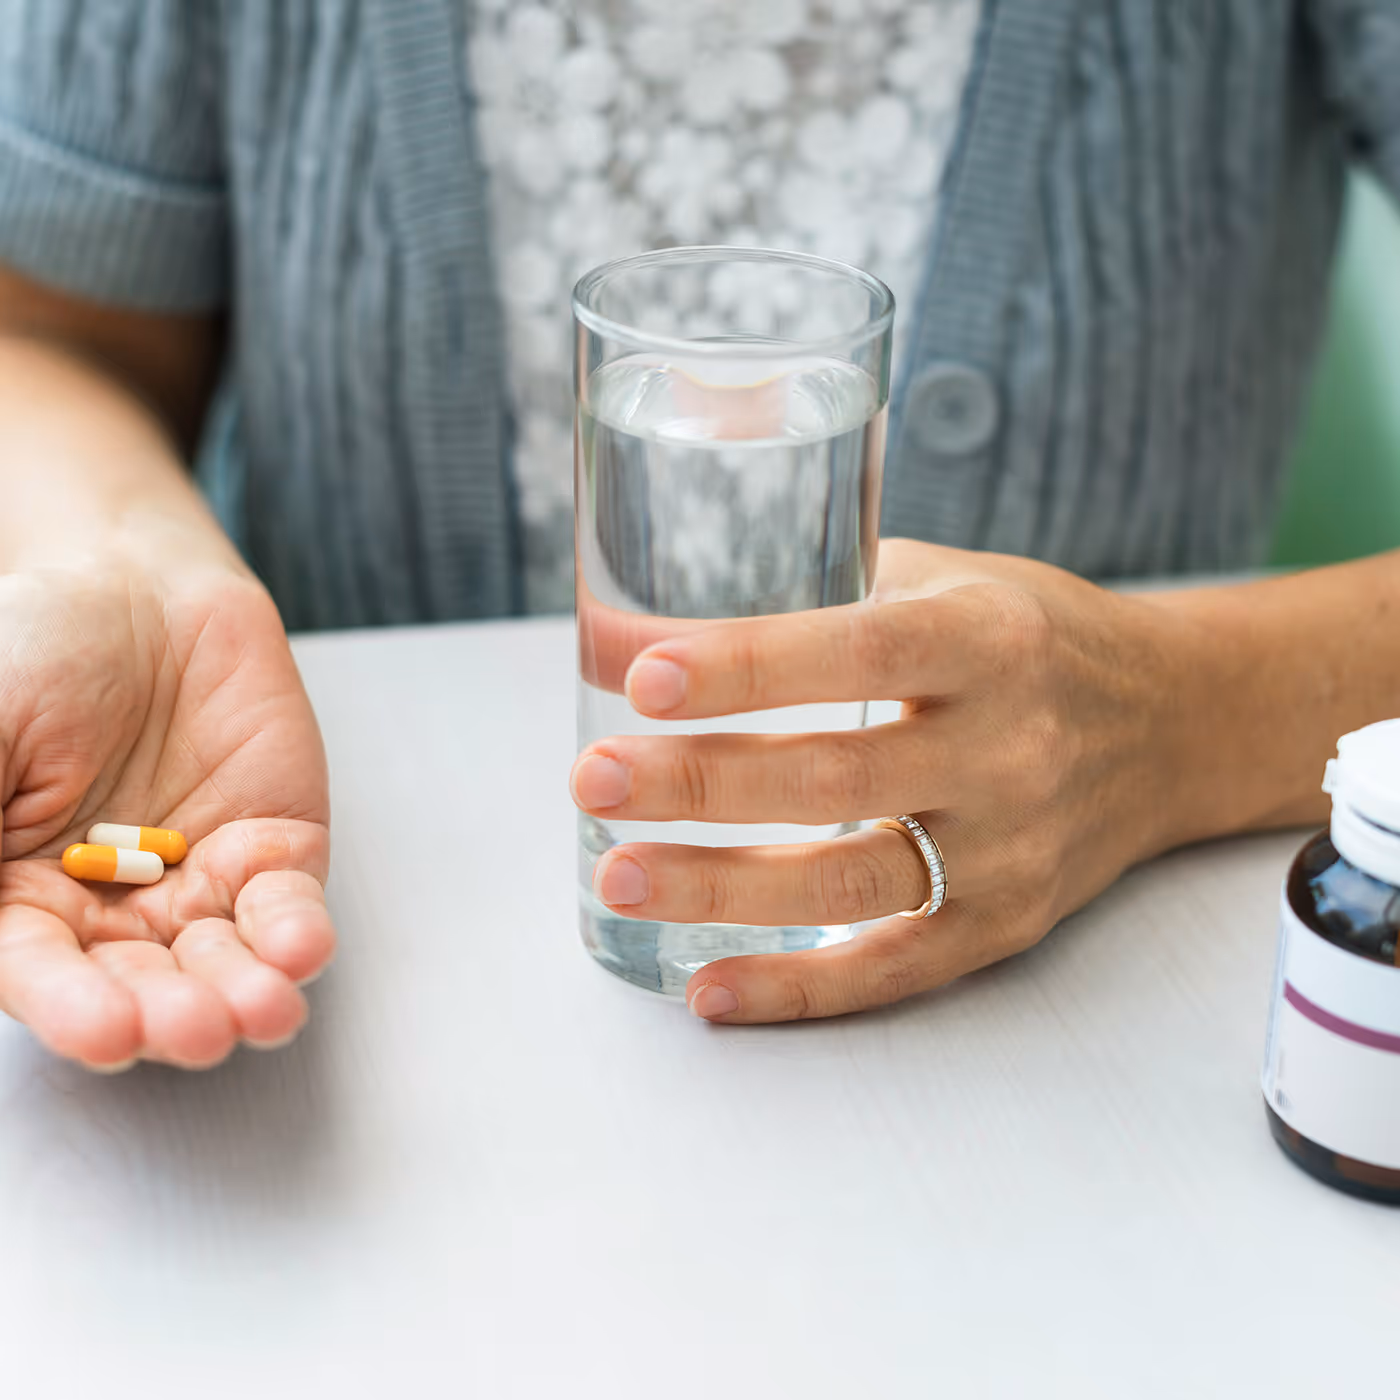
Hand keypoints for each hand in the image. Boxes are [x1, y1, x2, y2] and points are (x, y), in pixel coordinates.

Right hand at [0, 563, 333, 1067]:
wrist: (135, 587)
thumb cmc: (35, 652)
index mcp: (19, 900)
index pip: (42, 975)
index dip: (73, 1007)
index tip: (105, 1030)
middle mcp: (110, 912)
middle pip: (140, 986)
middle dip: (169, 1012)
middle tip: (190, 1027)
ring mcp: (197, 884)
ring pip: (221, 962)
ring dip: (243, 992)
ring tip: (260, 1010)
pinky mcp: (272, 850)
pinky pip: (287, 905)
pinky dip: (296, 931)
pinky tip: (301, 951)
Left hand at [571, 540, 1196, 1022]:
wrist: (1171, 724)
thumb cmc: (1025, 635)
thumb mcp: (934, 579)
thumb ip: (798, 588)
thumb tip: (618, 619)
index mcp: (989, 640)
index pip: (859, 651)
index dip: (749, 666)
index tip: (641, 677)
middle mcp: (1010, 747)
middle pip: (836, 776)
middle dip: (701, 781)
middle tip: (593, 779)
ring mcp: (1013, 849)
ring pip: (852, 882)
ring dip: (722, 887)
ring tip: (617, 877)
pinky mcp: (1008, 922)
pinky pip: (895, 969)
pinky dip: (799, 988)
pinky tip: (708, 990)